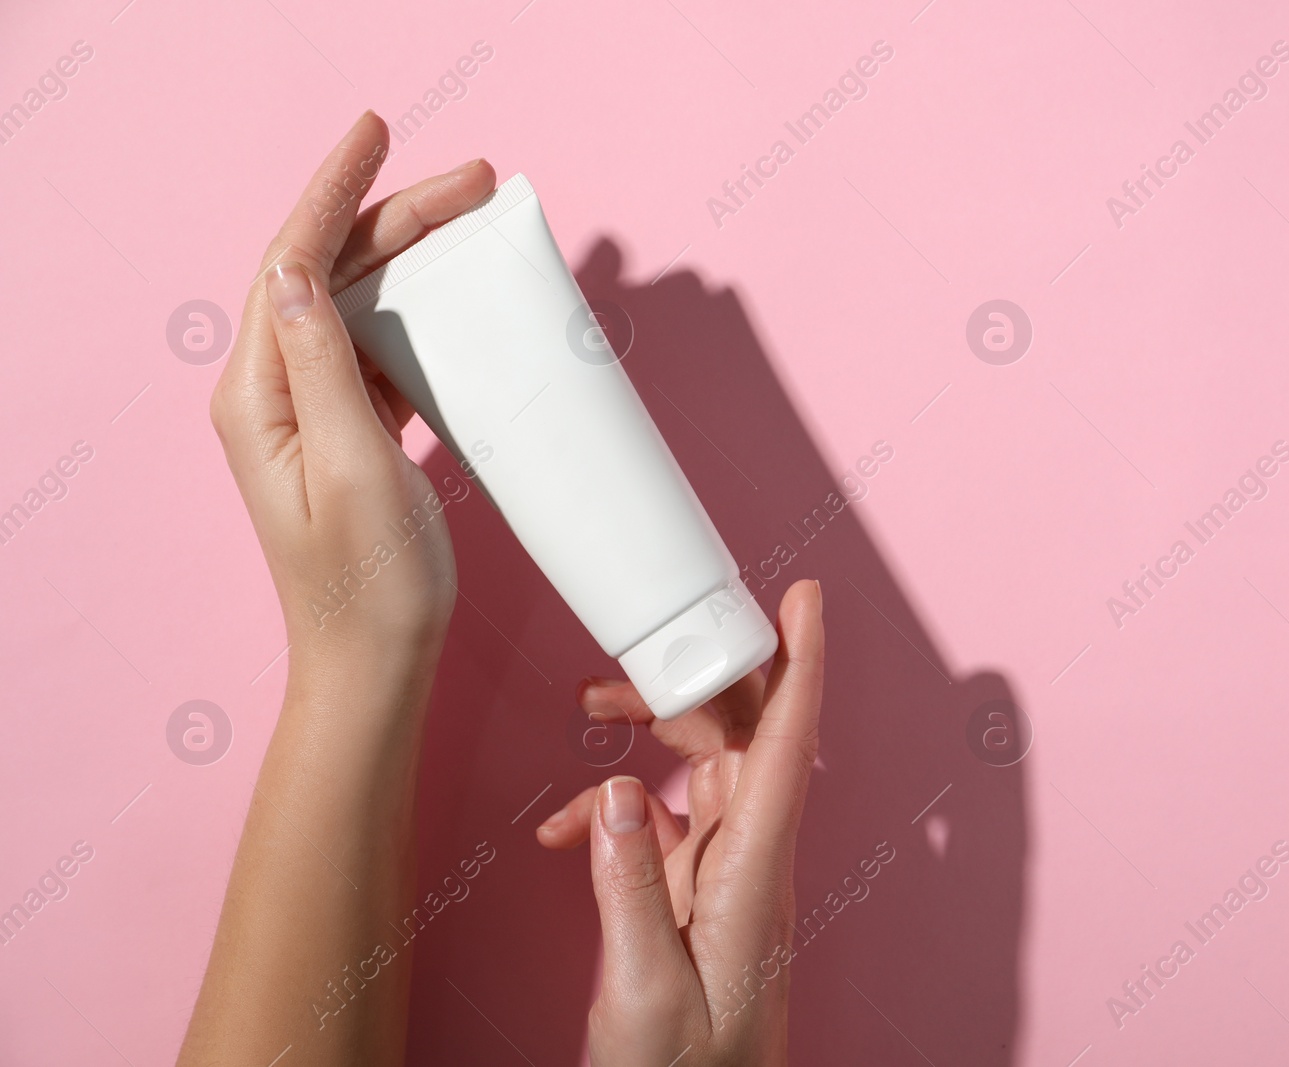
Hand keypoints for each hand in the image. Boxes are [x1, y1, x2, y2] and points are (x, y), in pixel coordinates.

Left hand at [210, 112, 495, 688]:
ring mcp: (314, 413)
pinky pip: (382, 349)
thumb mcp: (348, 468)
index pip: (290, 263)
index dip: (334, 190)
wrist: (377, 663)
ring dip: (413, 259)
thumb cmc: (369, 583)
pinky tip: (456, 299)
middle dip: (395, 216)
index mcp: (260, 396)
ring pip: (360, 305)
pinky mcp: (351, 432)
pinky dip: (421, 313)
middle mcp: (276, 393)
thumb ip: (322, 366)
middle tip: (473, 181)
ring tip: (471, 222)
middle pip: (331, 273)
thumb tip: (295, 268)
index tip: (376, 132)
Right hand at [537, 580, 824, 1065]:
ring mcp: (730, 867)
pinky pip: (667, 814)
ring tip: (587, 701)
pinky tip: (564, 828)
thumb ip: (628, 887)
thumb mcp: (641, 991)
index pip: (789, 746)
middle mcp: (754, 856)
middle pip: (744, 731)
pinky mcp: (702, 884)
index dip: (803, 663)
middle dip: (697, 672)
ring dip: (652, 722)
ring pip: (706, 760)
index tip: (806, 597)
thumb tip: (616, 790)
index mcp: (755, 874)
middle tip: (638, 640)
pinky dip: (616, 805)